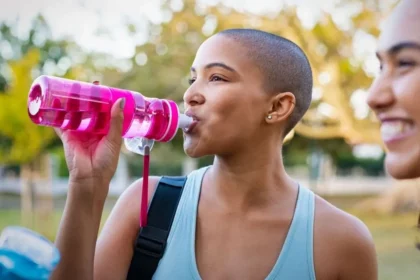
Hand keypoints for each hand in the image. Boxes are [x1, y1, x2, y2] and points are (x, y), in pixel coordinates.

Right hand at [55, 82, 124, 197]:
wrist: (91, 178)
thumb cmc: (106, 162)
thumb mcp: (114, 139)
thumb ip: (116, 121)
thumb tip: (120, 101)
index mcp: (105, 131)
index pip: (104, 111)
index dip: (103, 100)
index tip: (104, 88)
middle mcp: (92, 130)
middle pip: (89, 110)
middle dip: (88, 97)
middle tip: (89, 84)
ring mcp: (79, 132)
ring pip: (75, 113)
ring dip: (73, 102)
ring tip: (73, 88)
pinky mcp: (67, 136)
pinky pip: (60, 123)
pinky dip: (57, 114)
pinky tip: (55, 102)